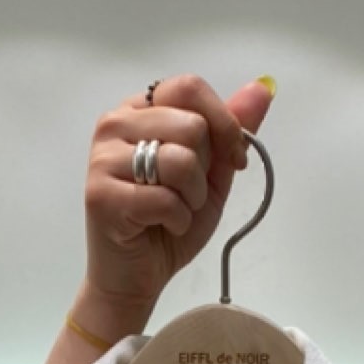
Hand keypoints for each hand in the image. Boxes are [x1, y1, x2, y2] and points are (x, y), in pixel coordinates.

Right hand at [72, 74, 275, 342]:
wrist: (136, 275)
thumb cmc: (168, 222)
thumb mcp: (212, 174)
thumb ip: (231, 131)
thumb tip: (262, 88)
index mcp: (141, 109)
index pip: (189, 88)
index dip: (223, 123)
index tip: (234, 158)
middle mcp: (115, 123)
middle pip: (191, 126)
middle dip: (205, 170)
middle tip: (188, 194)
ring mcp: (103, 158)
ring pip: (180, 161)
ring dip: (193, 197)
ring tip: (176, 210)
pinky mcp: (101, 195)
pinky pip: (164, 199)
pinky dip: (178, 219)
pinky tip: (163, 226)